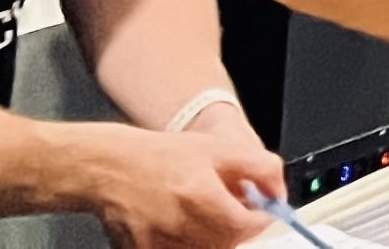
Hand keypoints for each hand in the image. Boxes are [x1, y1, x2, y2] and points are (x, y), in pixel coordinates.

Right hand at [66, 121, 272, 248]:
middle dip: (236, 228)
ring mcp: (156, 245)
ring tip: (202, 214)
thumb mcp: (221, 148)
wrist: (109, 168)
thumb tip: (279, 193)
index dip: (259, 218)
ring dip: (213, 239)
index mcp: (199, 198)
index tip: (259, 210)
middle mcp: (177, 227)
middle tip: (229, 209)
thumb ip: (261, 168)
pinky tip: (180, 226)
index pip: (247, 227)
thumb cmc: (162, 156)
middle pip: (227, 244)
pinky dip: (188, 245)